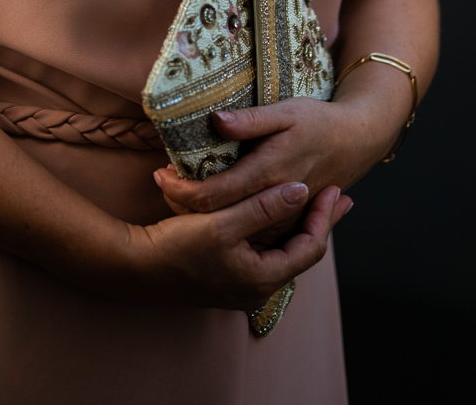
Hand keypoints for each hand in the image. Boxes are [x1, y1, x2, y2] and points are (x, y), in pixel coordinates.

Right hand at [126, 180, 345, 311]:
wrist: (136, 269)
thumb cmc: (177, 248)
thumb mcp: (224, 224)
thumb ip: (265, 207)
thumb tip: (301, 190)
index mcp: (263, 278)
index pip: (311, 248)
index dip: (326, 217)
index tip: (336, 189)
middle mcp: (258, 286)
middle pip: (301, 250)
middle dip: (319, 220)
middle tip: (339, 194)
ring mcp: (242, 282)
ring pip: (282, 248)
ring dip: (298, 222)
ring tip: (313, 196)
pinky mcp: (228, 272)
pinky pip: (264, 249)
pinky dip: (276, 227)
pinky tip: (275, 208)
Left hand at [153, 97, 392, 243]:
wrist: (359, 141)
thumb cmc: (320, 122)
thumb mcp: (286, 111)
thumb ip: (250, 120)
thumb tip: (215, 121)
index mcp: (268, 173)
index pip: (214, 194)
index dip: (182, 190)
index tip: (161, 174)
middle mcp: (273, 200)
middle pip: (217, 215)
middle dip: (184, 202)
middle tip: (162, 182)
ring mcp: (282, 214)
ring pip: (233, 225)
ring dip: (203, 213)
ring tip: (178, 192)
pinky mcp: (290, 219)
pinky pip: (251, 228)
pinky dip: (227, 217)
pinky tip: (212, 204)